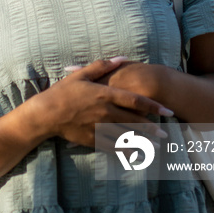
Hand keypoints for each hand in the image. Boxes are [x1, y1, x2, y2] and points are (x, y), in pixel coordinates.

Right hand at [33, 58, 172, 147]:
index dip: (153, 106)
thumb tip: (121, 58)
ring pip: (127, 136)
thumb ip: (103, 66)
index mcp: (105, 94)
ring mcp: (100, 127)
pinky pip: (113, 147)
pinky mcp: (93, 139)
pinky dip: (126, 151)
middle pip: (135, 121)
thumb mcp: (82, 74)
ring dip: (143, 142)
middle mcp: (105, 112)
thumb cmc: (63, 91)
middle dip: (152, 128)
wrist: (47, 113)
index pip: (135, 100)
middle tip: (166, 134)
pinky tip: (136, 154)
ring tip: (156, 146)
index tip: (166, 110)